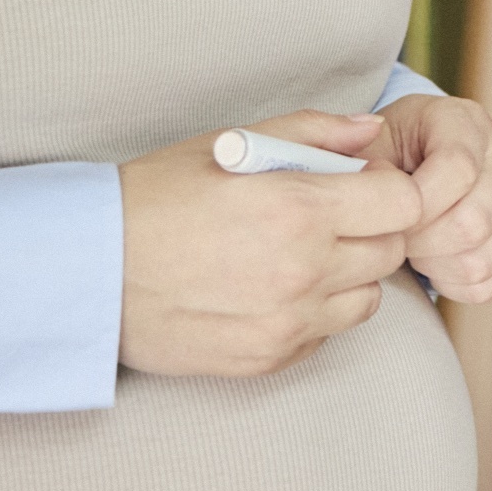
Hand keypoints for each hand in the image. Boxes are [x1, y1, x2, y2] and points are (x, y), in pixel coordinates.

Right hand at [116, 111, 425, 375]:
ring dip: (349, 275)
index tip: (362, 184)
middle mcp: (302, 271)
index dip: (390, 188)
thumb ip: (312, 132)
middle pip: (391, 252)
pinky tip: (272, 289)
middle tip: (330, 216)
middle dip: (373, 229)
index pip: (403, 203)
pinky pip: (325, 334)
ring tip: (300, 255)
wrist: (88, 275)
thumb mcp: (231, 144)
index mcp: (298, 209)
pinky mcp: (267, 359)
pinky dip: (315, 312)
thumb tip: (372, 131)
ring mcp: (287, 322)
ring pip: (367, 300)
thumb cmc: (155, 197)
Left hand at [366, 93, 491, 304]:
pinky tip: (441, 266)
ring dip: (438, 269)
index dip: (417, 207)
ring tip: (419, 251)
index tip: (389, 217)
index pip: (458, 170)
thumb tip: (375, 173)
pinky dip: (461, 288)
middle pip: (473, 223)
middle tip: (399, 239)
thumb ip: (358, 155)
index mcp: (465, 121)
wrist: (422, 163)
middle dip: (422, 244)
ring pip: (484, 260)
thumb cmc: (391, 155)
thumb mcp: (367, 144)